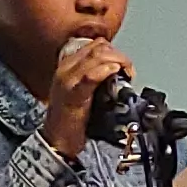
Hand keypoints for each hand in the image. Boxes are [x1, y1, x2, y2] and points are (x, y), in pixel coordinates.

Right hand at [42, 38, 133, 157]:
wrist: (58, 140)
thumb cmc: (72, 118)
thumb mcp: (84, 90)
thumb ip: (97, 77)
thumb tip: (117, 68)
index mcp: (68, 65)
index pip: (95, 45)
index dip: (114, 51)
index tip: (124, 65)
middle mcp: (66, 68)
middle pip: (98, 48)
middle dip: (120, 56)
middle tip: (129, 71)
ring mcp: (68, 80)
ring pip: (96, 56)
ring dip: (118, 61)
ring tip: (126, 74)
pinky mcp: (72, 94)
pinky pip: (90, 76)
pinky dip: (104, 71)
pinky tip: (114, 72)